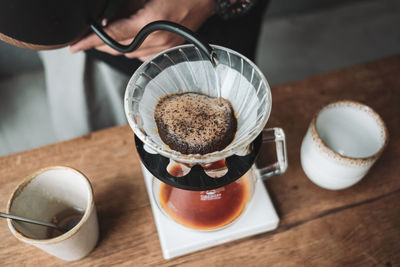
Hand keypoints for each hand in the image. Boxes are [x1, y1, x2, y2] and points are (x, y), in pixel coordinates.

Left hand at [70, 0, 214, 61]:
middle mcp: (157, 39)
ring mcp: (165, 47)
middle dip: (100, 45)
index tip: (75, 46)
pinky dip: (132, 51)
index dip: (91, 41)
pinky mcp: (170, 48)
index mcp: (149, 22)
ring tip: (107, 38)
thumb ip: (128, 5)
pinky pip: (144, 56)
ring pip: (130, 54)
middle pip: (119, 49)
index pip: (112, 35)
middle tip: (87, 39)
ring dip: (116, 47)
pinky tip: (129, 43)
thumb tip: (111, 17)